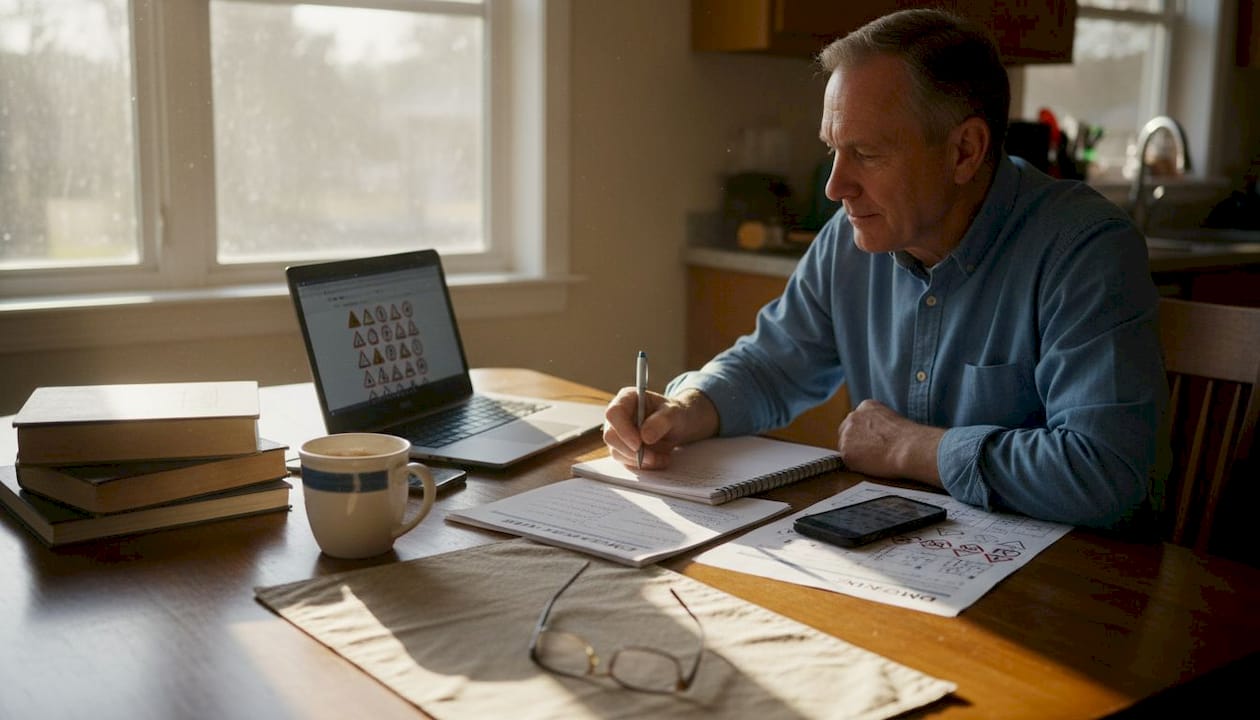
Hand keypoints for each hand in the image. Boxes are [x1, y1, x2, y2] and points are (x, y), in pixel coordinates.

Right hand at [603, 388, 718, 468]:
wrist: (677, 425)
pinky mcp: (623, 449)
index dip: (623, 430)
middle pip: (611, 436)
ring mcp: (618, 434)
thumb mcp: (674, 413)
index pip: (614, 413)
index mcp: (627, 399)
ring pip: (617, 452)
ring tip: (663, 457)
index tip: (639, 444)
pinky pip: (626, 461)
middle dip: (632, 451)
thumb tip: (645, 437)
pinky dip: (643, 465)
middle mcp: (618, 416)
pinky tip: (660, 459)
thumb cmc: (673, 414)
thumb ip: (661, 421)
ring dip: (640, 460)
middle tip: (653, 456)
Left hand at [836, 399, 944, 484]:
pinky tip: (872, 465)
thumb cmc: (909, 438)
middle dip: (855, 442)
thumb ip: (877, 423)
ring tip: (875, 460)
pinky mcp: (845, 451)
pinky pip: (848, 461)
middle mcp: (853, 417)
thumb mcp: (892, 420)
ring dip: (856, 454)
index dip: (864, 434)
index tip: (872, 442)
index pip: (857, 421)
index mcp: (866, 406)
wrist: (909, 448)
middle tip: (871, 453)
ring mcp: (847, 433)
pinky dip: (857, 466)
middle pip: (846, 431)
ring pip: (845, 447)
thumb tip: (874, 436)